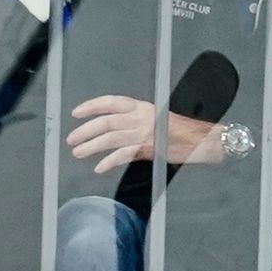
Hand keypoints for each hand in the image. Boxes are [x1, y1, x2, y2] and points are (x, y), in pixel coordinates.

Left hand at [67, 96, 220, 172]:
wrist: (200, 139)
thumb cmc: (178, 131)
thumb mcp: (152, 121)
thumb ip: (132, 125)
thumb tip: (110, 135)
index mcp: (141, 107)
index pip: (111, 102)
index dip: (92, 106)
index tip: (77, 113)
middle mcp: (140, 117)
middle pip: (106, 121)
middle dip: (86, 130)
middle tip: (71, 139)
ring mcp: (144, 132)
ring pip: (110, 137)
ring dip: (91, 146)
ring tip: (78, 152)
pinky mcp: (148, 148)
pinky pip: (123, 155)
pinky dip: (109, 161)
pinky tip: (99, 168)